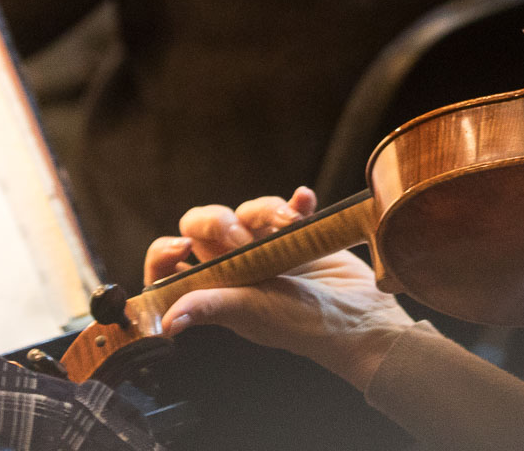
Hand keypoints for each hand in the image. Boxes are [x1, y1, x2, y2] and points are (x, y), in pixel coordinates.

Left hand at [144, 188, 422, 390]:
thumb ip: (210, 305)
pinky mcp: (300, 233)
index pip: (170, 264)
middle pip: (204, 225)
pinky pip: (291, 206)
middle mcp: (235, 265)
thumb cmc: (302, 323)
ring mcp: (267, 247)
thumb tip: (166, 322)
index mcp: (215, 286)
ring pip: (248, 211)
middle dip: (217, 221)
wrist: (357, 318)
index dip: (166, 251)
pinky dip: (297, 201)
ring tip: (290, 223)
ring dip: (266, 209)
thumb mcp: (251, 312)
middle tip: (240, 236)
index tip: (183, 246)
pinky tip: (305, 201)